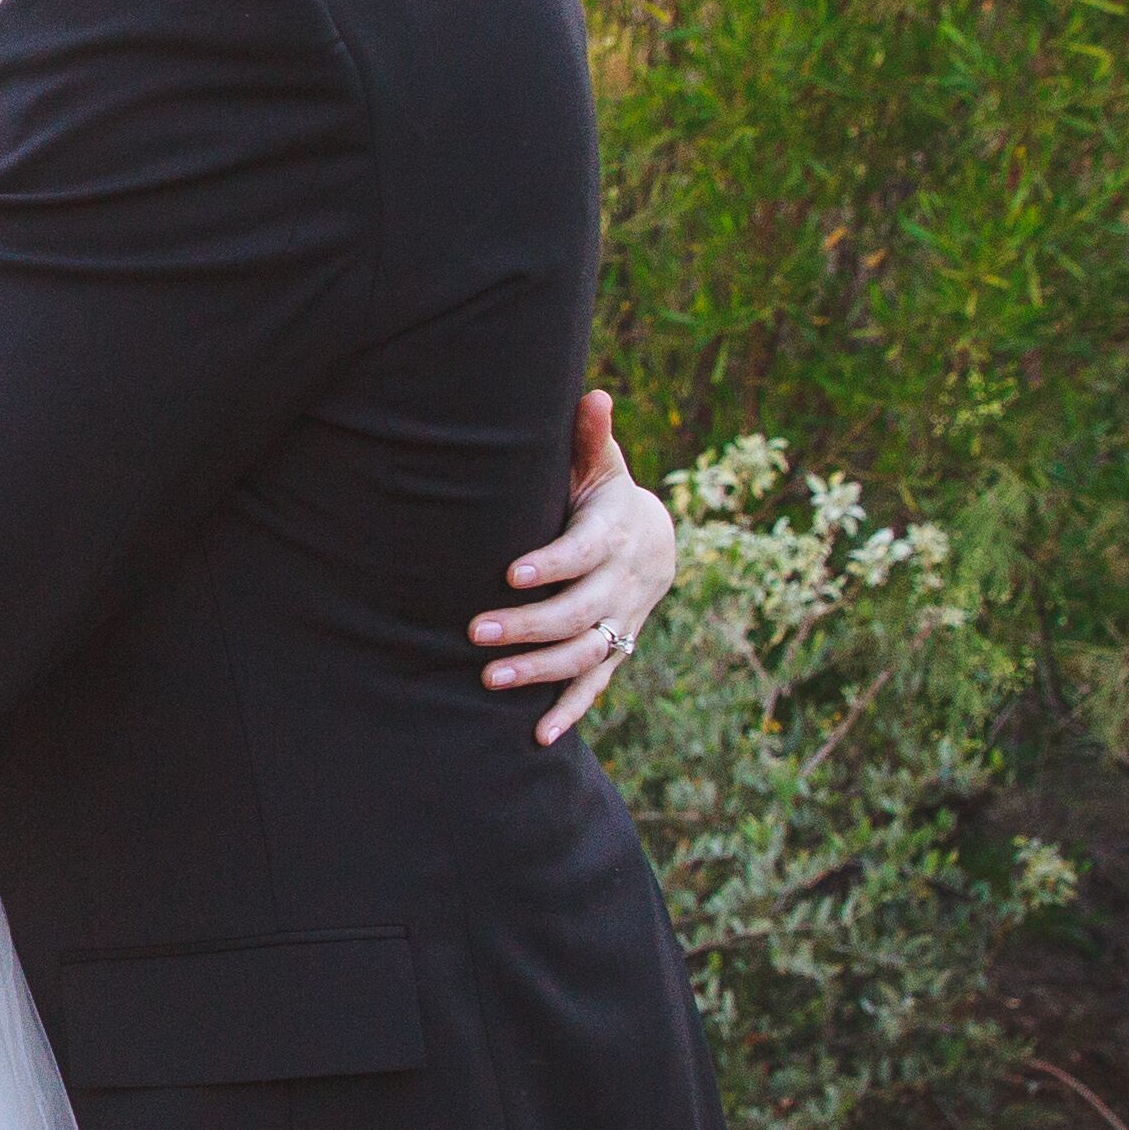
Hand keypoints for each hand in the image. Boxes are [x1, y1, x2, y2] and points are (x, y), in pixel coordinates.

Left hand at [473, 390, 678, 746]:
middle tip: (476, 633)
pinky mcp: (615, 649)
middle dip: (530, 625)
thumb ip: (588, 437)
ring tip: (489, 678)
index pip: (584, 552)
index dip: (552, 565)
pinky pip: (596, 684)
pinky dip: (570, 710)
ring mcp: (620, 621)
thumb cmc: (603, 494)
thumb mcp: (599, 465)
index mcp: (614, 533)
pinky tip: (538, 736)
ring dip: (540, 671)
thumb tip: (593, 393)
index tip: (511, 573)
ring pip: (585, 653)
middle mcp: (622, 584)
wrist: (652, 540)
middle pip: (579, 611)